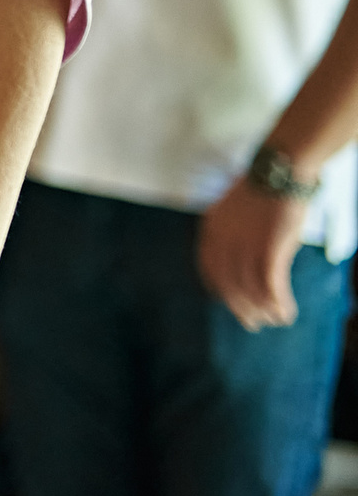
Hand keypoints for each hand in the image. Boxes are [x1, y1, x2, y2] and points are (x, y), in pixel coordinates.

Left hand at [198, 178, 304, 329]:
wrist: (278, 173)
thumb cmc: (259, 191)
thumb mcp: (232, 211)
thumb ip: (229, 233)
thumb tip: (235, 256)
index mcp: (211, 230)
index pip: (210, 269)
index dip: (220, 289)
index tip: (229, 301)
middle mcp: (223, 241)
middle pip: (229, 285)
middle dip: (241, 308)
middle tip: (253, 322)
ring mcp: (245, 245)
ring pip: (251, 290)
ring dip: (264, 309)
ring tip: (276, 318)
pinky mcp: (269, 249)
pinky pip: (271, 286)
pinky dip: (279, 303)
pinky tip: (287, 311)